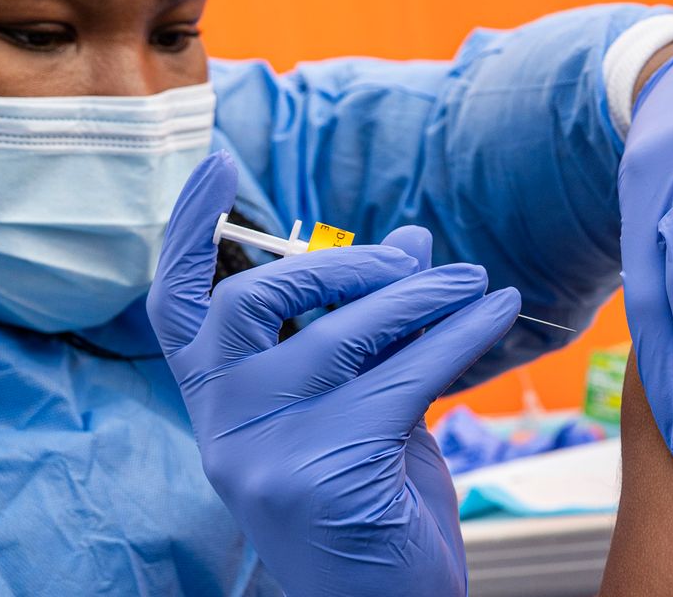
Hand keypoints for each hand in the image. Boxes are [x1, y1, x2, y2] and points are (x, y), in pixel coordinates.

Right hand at [149, 152, 518, 596]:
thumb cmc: (375, 507)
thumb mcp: (368, 407)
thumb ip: (375, 330)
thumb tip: (413, 239)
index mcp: (220, 408)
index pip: (176, 309)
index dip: (190, 232)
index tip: (218, 164)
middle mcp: (223, 430)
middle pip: (251, 304)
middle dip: (338, 264)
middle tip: (415, 261)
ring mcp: (264, 456)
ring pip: (341, 338)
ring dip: (421, 298)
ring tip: (477, 284)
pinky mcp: (322, 475)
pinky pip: (400, 378)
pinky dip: (457, 336)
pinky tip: (496, 312)